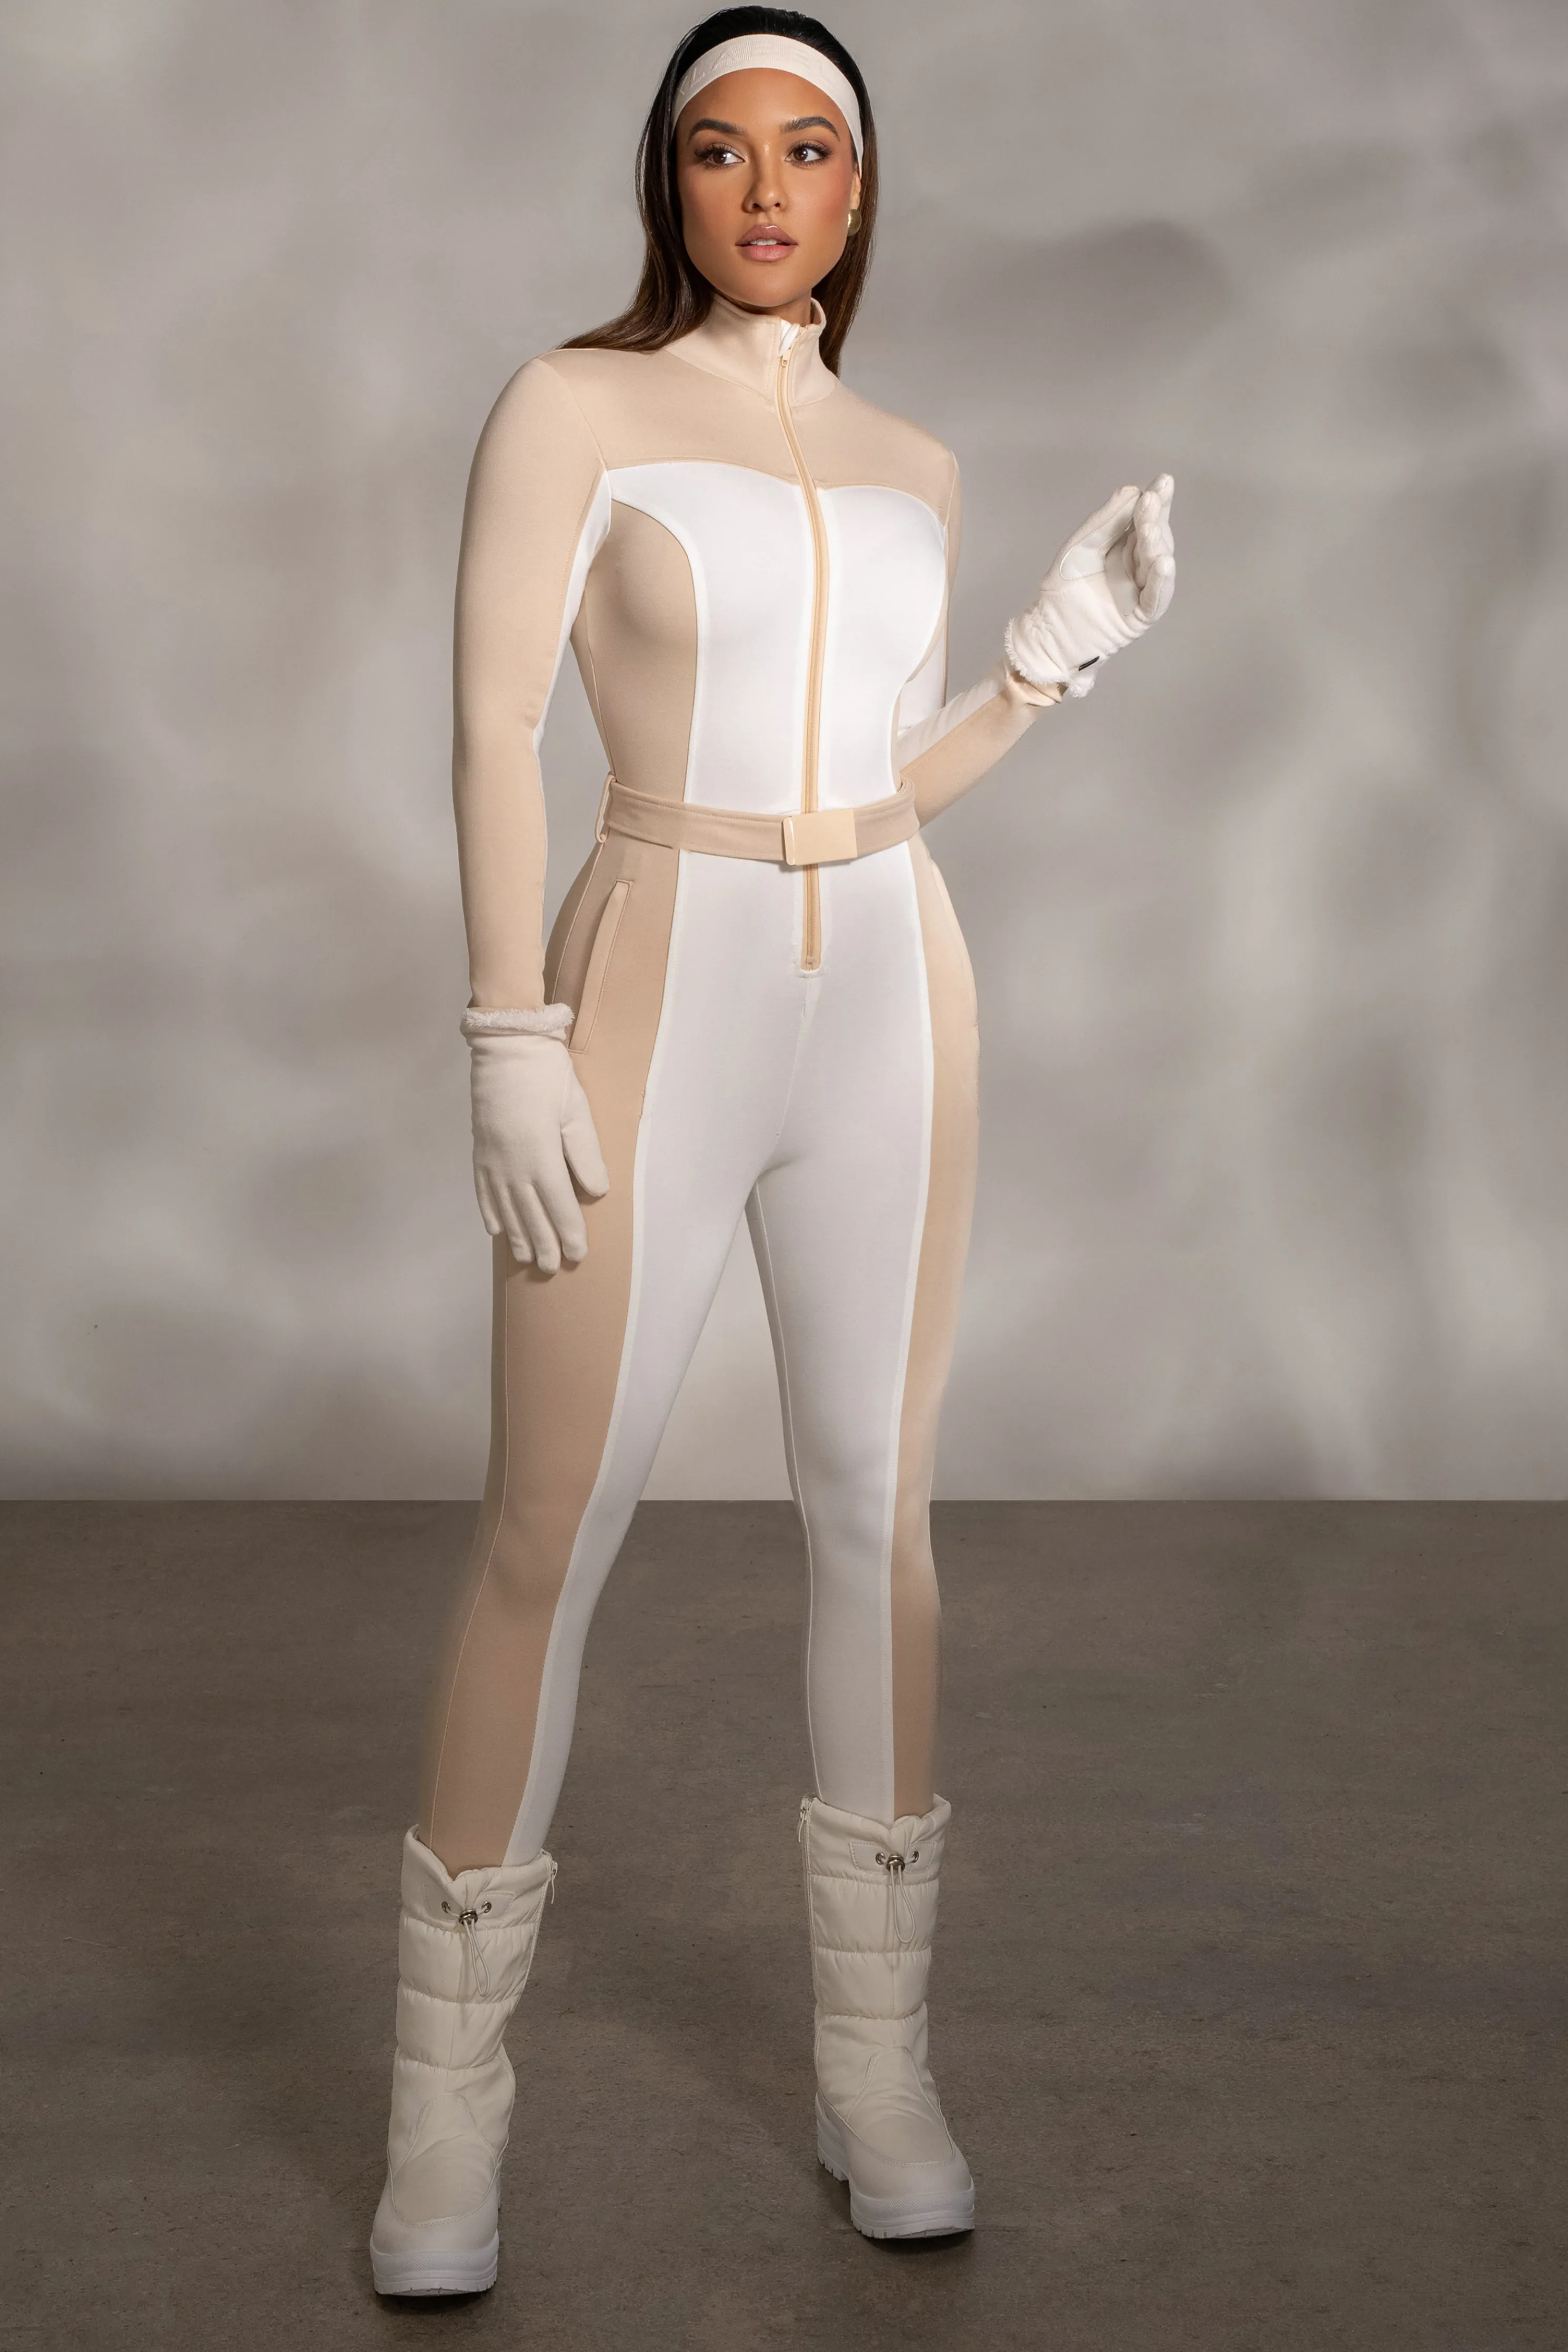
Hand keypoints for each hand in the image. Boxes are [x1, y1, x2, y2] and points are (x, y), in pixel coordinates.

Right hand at [468, 1032, 608, 1273]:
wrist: (505, 1045)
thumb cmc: (547, 1074)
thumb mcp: (576, 1109)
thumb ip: (586, 1153)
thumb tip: (596, 1193)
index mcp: (540, 1155)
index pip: (558, 1205)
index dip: (569, 1232)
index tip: (578, 1255)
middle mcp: (513, 1165)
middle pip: (530, 1214)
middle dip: (543, 1243)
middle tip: (553, 1267)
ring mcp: (492, 1159)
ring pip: (505, 1208)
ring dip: (517, 1235)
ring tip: (528, 1258)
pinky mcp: (479, 1150)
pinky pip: (483, 1190)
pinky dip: (490, 1212)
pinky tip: (495, 1230)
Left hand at [1005, 473, 1175, 694]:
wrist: (1047, 631)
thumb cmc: (1061, 588)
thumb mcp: (1080, 547)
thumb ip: (1104, 522)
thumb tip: (1132, 491)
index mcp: (1125, 546)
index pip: (1145, 519)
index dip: (1156, 501)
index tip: (1163, 481)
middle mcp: (1137, 566)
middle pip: (1154, 539)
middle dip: (1154, 519)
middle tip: (1152, 501)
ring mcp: (1141, 590)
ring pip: (1157, 565)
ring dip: (1156, 545)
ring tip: (1150, 529)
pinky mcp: (1140, 616)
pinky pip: (1156, 598)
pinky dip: (1161, 582)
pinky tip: (1164, 562)